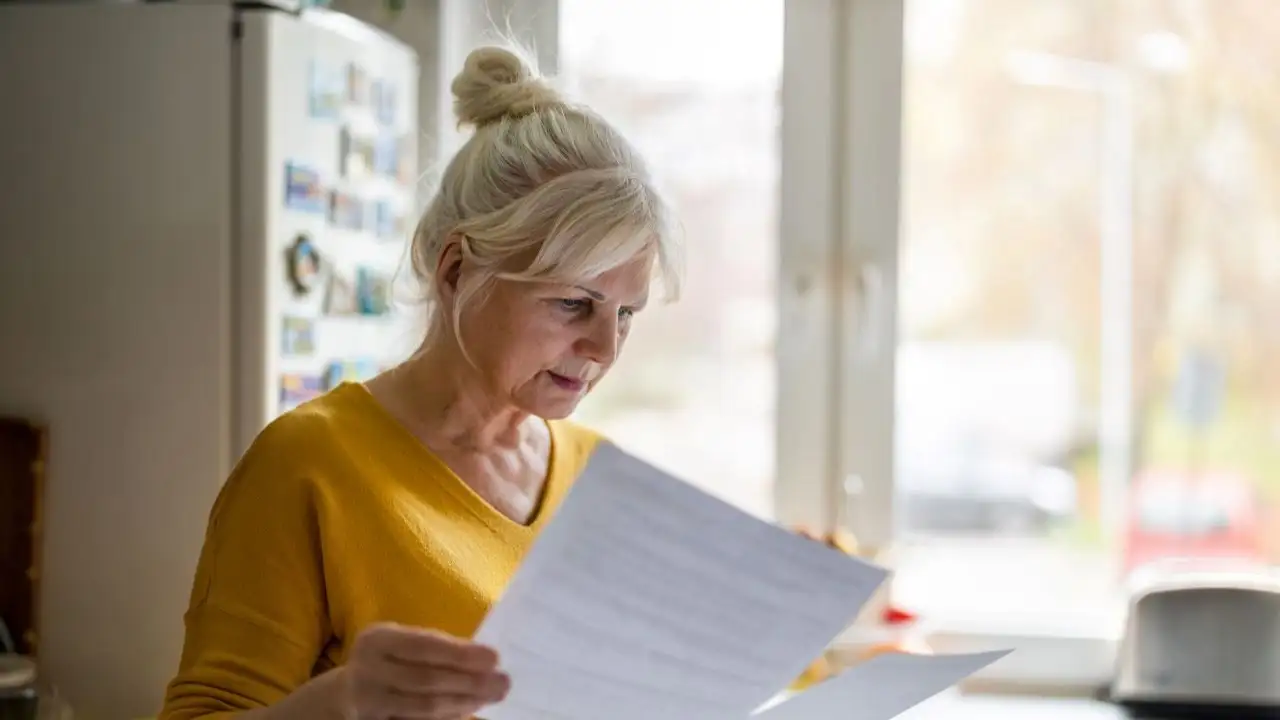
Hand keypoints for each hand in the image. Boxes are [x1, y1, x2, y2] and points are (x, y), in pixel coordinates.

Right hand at [339, 623, 509, 719]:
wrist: (346, 693)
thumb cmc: (389, 659)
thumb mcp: (401, 642)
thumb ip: (434, 647)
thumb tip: (485, 660)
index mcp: (378, 639)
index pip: (424, 645)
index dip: (460, 653)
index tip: (494, 658)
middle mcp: (368, 669)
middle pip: (426, 679)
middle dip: (469, 682)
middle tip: (502, 683)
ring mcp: (368, 701)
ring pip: (423, 706)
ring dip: (462, 703)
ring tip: (489, 697)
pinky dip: (446, 719)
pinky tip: (467, 712)